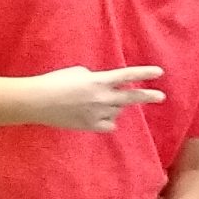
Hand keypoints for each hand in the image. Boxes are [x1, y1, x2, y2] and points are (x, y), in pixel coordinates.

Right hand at [30, 64, 165, 131]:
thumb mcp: (79, 73)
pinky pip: (109, 125)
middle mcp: (101, 98)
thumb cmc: (55, 82)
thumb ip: (97, 79)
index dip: (144, 73)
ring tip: (95, 101)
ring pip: (117, 111)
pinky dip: (108, 120)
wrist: (37, 102)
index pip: (127, 75)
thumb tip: (106, 87)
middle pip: (130, 97)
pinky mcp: (89, 126)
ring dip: (113, 106)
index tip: (160, 72)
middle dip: (148, 96)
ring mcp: (96, 114)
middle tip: (161, 96)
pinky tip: (99, 115)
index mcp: (98, 81)